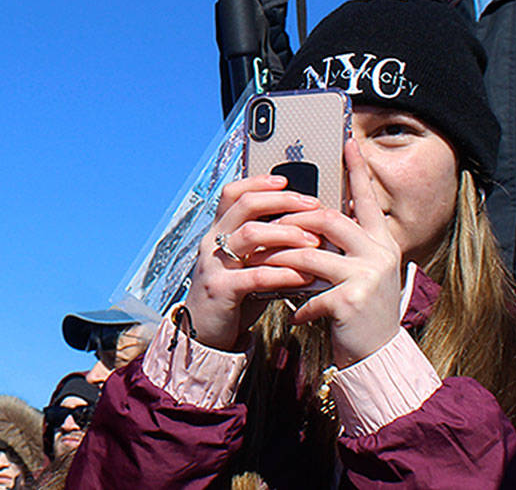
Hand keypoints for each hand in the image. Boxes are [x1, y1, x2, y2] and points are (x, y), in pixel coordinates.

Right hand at [184, 173, 320, 349]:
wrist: (203, 335)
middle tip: (312, 205)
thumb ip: (267, 247)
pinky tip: (303, 276)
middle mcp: (213, 243)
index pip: (233, 193)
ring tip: (312, 240)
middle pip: (245, 205)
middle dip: (282, 201)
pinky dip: (283, 273)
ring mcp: (214, 265)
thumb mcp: (246, 265)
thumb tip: (306, 230)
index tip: (286, 180)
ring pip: (249, 234)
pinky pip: (255, 275)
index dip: (259, 182)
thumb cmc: (232, 297)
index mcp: (218, 232)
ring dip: (286, 234)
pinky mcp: (221, 290)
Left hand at [268, 140, 403, 367]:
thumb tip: (313, 218)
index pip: (367, 199)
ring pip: (310, 255)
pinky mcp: (352, 302)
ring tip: (264, 265)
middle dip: (294, 220)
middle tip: (272, 224)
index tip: (347, 142)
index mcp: (381, 242)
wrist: (377, 355)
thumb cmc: (360, 311)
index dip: (357, 170)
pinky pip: (310, 293)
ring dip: (281, 260)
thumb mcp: (360, 272)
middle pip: (329, 220)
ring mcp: (367, 277)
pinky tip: (292, 314)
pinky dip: (296, 303)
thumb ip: (344, 246)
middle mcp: (379, 253)